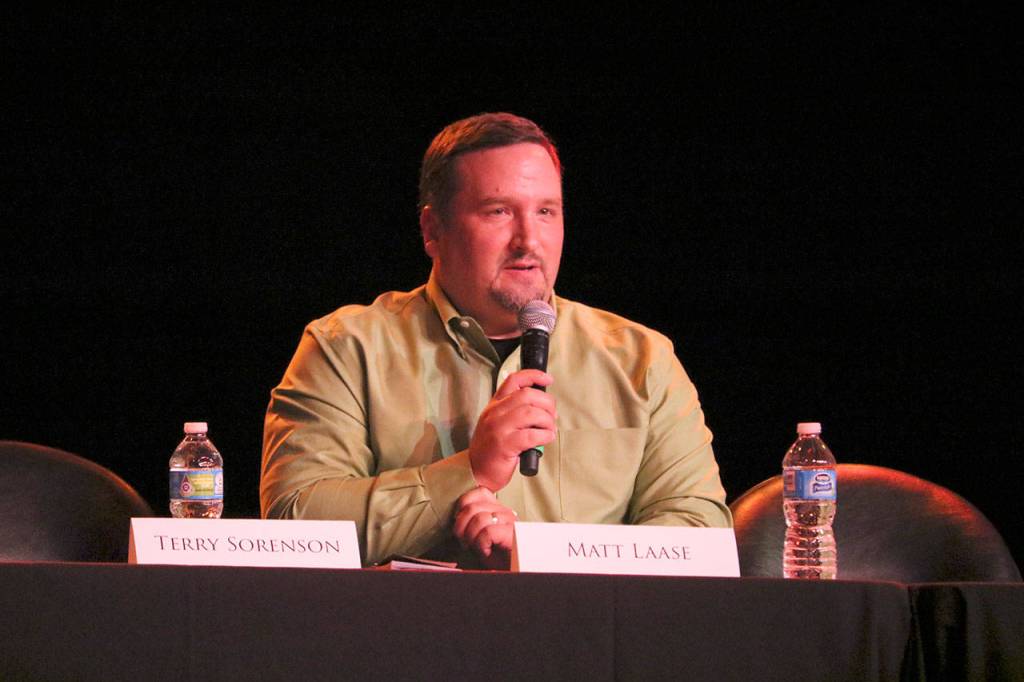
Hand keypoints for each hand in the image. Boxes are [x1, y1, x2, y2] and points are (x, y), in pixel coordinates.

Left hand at [453, 487, 517, 569]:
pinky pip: (487, 532)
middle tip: (465, 542)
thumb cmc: (495, 557)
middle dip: (461, 527)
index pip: (479, 492)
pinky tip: (486, 551)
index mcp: (497, 508)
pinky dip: (481, 544)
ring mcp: (510, 521)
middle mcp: (505, 511)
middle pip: (472, 507)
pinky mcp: (513, 533)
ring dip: (471, 537)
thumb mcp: (478, 535)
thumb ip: (470, 520)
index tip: (462, 525)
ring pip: (479, 518)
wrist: (514, 570)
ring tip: (476, 547)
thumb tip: (454, 515)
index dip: (463, 506)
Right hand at [469, 369, 555, 491]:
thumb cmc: (492, 449)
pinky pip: (531, 435)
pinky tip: (546, 439)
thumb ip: (515, 412)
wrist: (476, 472)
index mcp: (494, 405)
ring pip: (531, 413)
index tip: (548, 380)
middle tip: (552, 416)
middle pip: (527, 395)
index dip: (533, 376)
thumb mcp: (498, 423)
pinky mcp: (504, 445)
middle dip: (547, 403)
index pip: (514, 381)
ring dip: (547, 421)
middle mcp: (495, 413)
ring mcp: (498, 428)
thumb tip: (544, 408)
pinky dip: (545, 435)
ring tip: (549, 429)